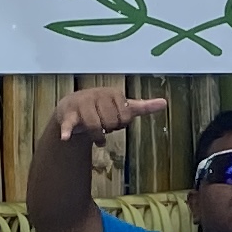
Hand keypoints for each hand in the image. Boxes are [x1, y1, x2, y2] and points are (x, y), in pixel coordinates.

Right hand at [52, 87, 166, 149]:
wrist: (71, 108)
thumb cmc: (101, 108)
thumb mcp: (122, 106)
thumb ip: (142, 106)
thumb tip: (165, 103)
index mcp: (112, 93)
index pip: (126, 116)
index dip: (121, 124)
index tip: (115, 120)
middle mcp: (97, 95)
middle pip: (111, 122)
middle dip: (109, 129)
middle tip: (104, 127)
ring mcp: (82, 104)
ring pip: (95, 126)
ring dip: (97, 137)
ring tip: (97, 138)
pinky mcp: (68, 115)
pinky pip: (69, 123)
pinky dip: (67, 131)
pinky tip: (66, 138)